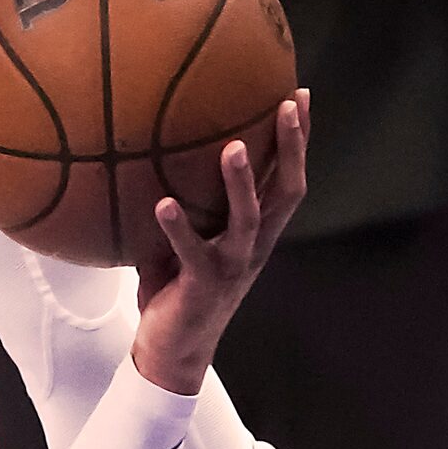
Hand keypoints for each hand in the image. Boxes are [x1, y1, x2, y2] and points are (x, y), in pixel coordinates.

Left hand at [129, 93, 311, 396]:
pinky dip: (178, 228)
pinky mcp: (202, 285)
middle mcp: (253, 246)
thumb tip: (148, 150)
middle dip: (291, 147)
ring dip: (241, 184)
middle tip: (287, 106)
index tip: (300, 96)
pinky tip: (163, 204)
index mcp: (256, 233)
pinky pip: (191, 252)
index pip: (286, 178)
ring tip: (232, 148)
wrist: (173, 352)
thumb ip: (182, 201)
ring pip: (248, 219)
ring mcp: (231, 266)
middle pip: (286, 191)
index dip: (298, 140)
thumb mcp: (184, 240)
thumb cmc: (176, 288)